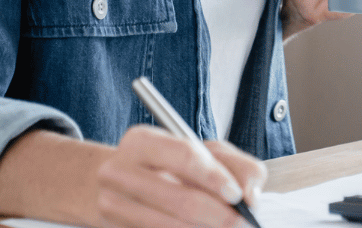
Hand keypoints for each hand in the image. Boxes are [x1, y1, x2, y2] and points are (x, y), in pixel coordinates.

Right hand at [94, 127, 265, 227]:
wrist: (114, 186)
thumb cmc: (168, 167)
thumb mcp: (202, 153)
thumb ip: (234, 164)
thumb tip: (250, 194)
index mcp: (141, 141)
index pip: (185, 156)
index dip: (216, 178)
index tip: (238, 195)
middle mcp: (119, 171)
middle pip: (180, 199)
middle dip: (220, 216)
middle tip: (243, 222)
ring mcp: (111, 203)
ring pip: (169, 226)